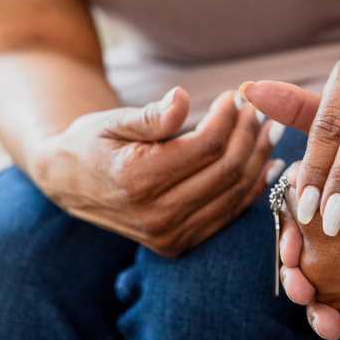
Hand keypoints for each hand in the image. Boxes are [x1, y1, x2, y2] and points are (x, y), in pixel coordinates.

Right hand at [30, 87, 284, 257]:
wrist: (69, 182)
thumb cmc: (92, 142)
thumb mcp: (111, 120)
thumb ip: (149, 115)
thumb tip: (182, 98)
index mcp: (136, 181)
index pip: (205, 147)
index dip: (228, 118)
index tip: (237, 95)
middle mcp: (156, 216)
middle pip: (226, 171)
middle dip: (250, 135)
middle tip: (261, 109)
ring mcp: (170, 235)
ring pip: (235, 193)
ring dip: (259, 159)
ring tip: (270, 129)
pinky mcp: (179, 243)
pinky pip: (229, 214)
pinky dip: (253, 188)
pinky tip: (268, 164)